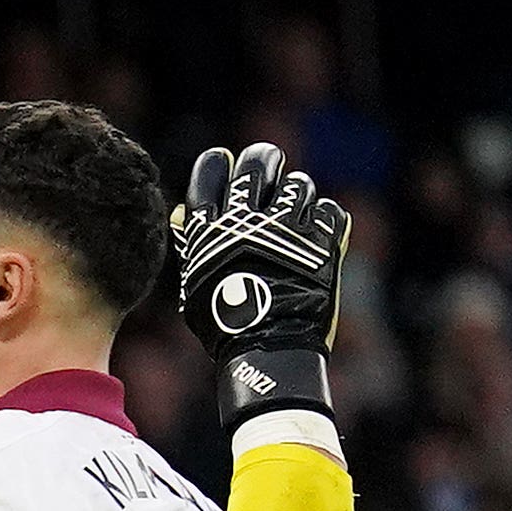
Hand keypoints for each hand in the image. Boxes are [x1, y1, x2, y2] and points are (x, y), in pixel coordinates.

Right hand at [171, 143, 348, 425]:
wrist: (269, 348)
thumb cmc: (224, 324)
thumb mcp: (196, 284)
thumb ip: (192, 245)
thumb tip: (182, 213)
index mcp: (213, 231)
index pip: (211, 176)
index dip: (218, 164)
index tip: (225, 163)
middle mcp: (250, 221)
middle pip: (258, 165)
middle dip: (264, 162)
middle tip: (269, 168)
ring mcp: (289, 228)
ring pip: (299, 184)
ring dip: (298, 194)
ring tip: (295, 214)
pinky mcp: (323, 240)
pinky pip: (329, 210)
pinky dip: (324, 220)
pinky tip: (317, 234)